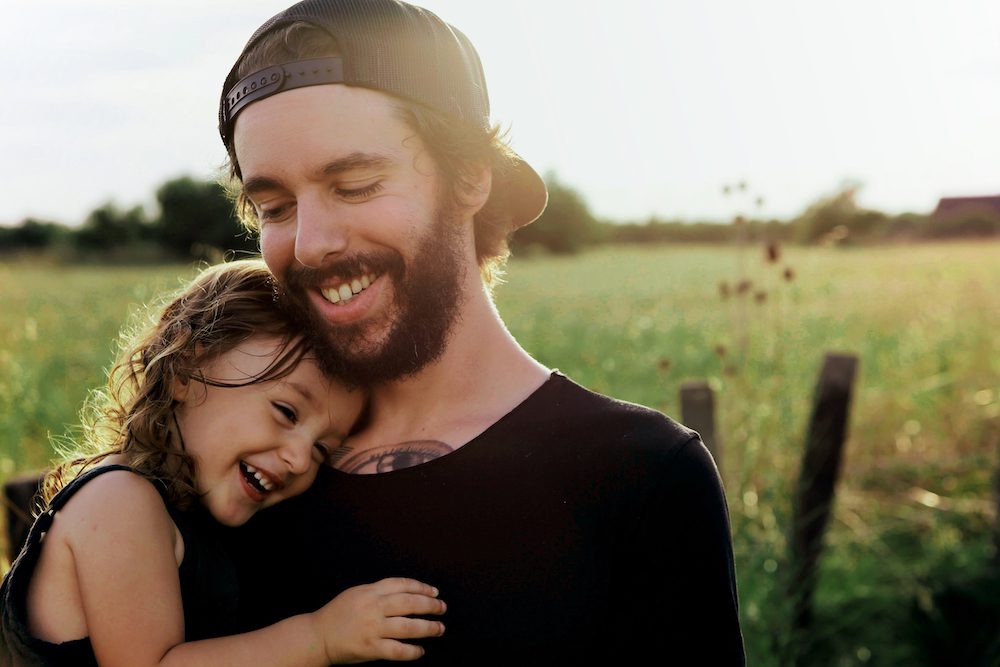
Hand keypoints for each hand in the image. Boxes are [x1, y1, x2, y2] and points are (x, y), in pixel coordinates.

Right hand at [310, 577, 445, 662]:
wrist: (317, 636)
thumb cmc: (338, 614)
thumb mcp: (357, 593)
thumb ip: (379, 591)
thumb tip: (407, 592)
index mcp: (371, 591)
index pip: (403, 584)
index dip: (422, 587)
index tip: (435, 592)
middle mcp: (373, 607)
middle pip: (410, 603)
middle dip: (430, 605)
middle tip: (442, 608)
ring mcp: (372, 628)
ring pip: (408, 626)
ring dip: (428, 628)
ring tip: (439, 629)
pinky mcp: (370, 648)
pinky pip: (397, 650)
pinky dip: (412, 651)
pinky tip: (420, 651)